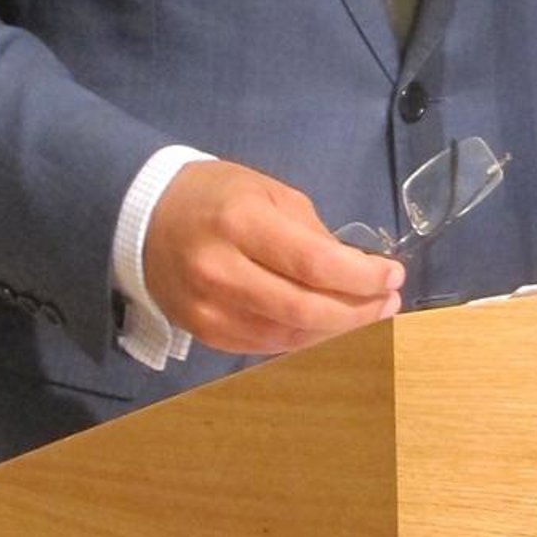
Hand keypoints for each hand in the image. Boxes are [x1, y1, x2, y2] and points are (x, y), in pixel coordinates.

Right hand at [142, 160, 402, 355]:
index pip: (314, 263)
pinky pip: (266, 345)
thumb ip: (312, 232)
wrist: (142, 217)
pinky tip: (327, 327)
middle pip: (305, 308)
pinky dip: (304, 339)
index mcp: (240, 222)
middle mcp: (221, 270)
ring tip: (368, 317)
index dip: (362, 277)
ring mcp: (209, 308)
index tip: (394, 276)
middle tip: (389, 303)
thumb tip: (356, 271)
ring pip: (289, 335)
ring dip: (337, 331)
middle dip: (358, 312)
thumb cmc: (216, 196)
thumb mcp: (267, 191)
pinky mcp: (203, 333)